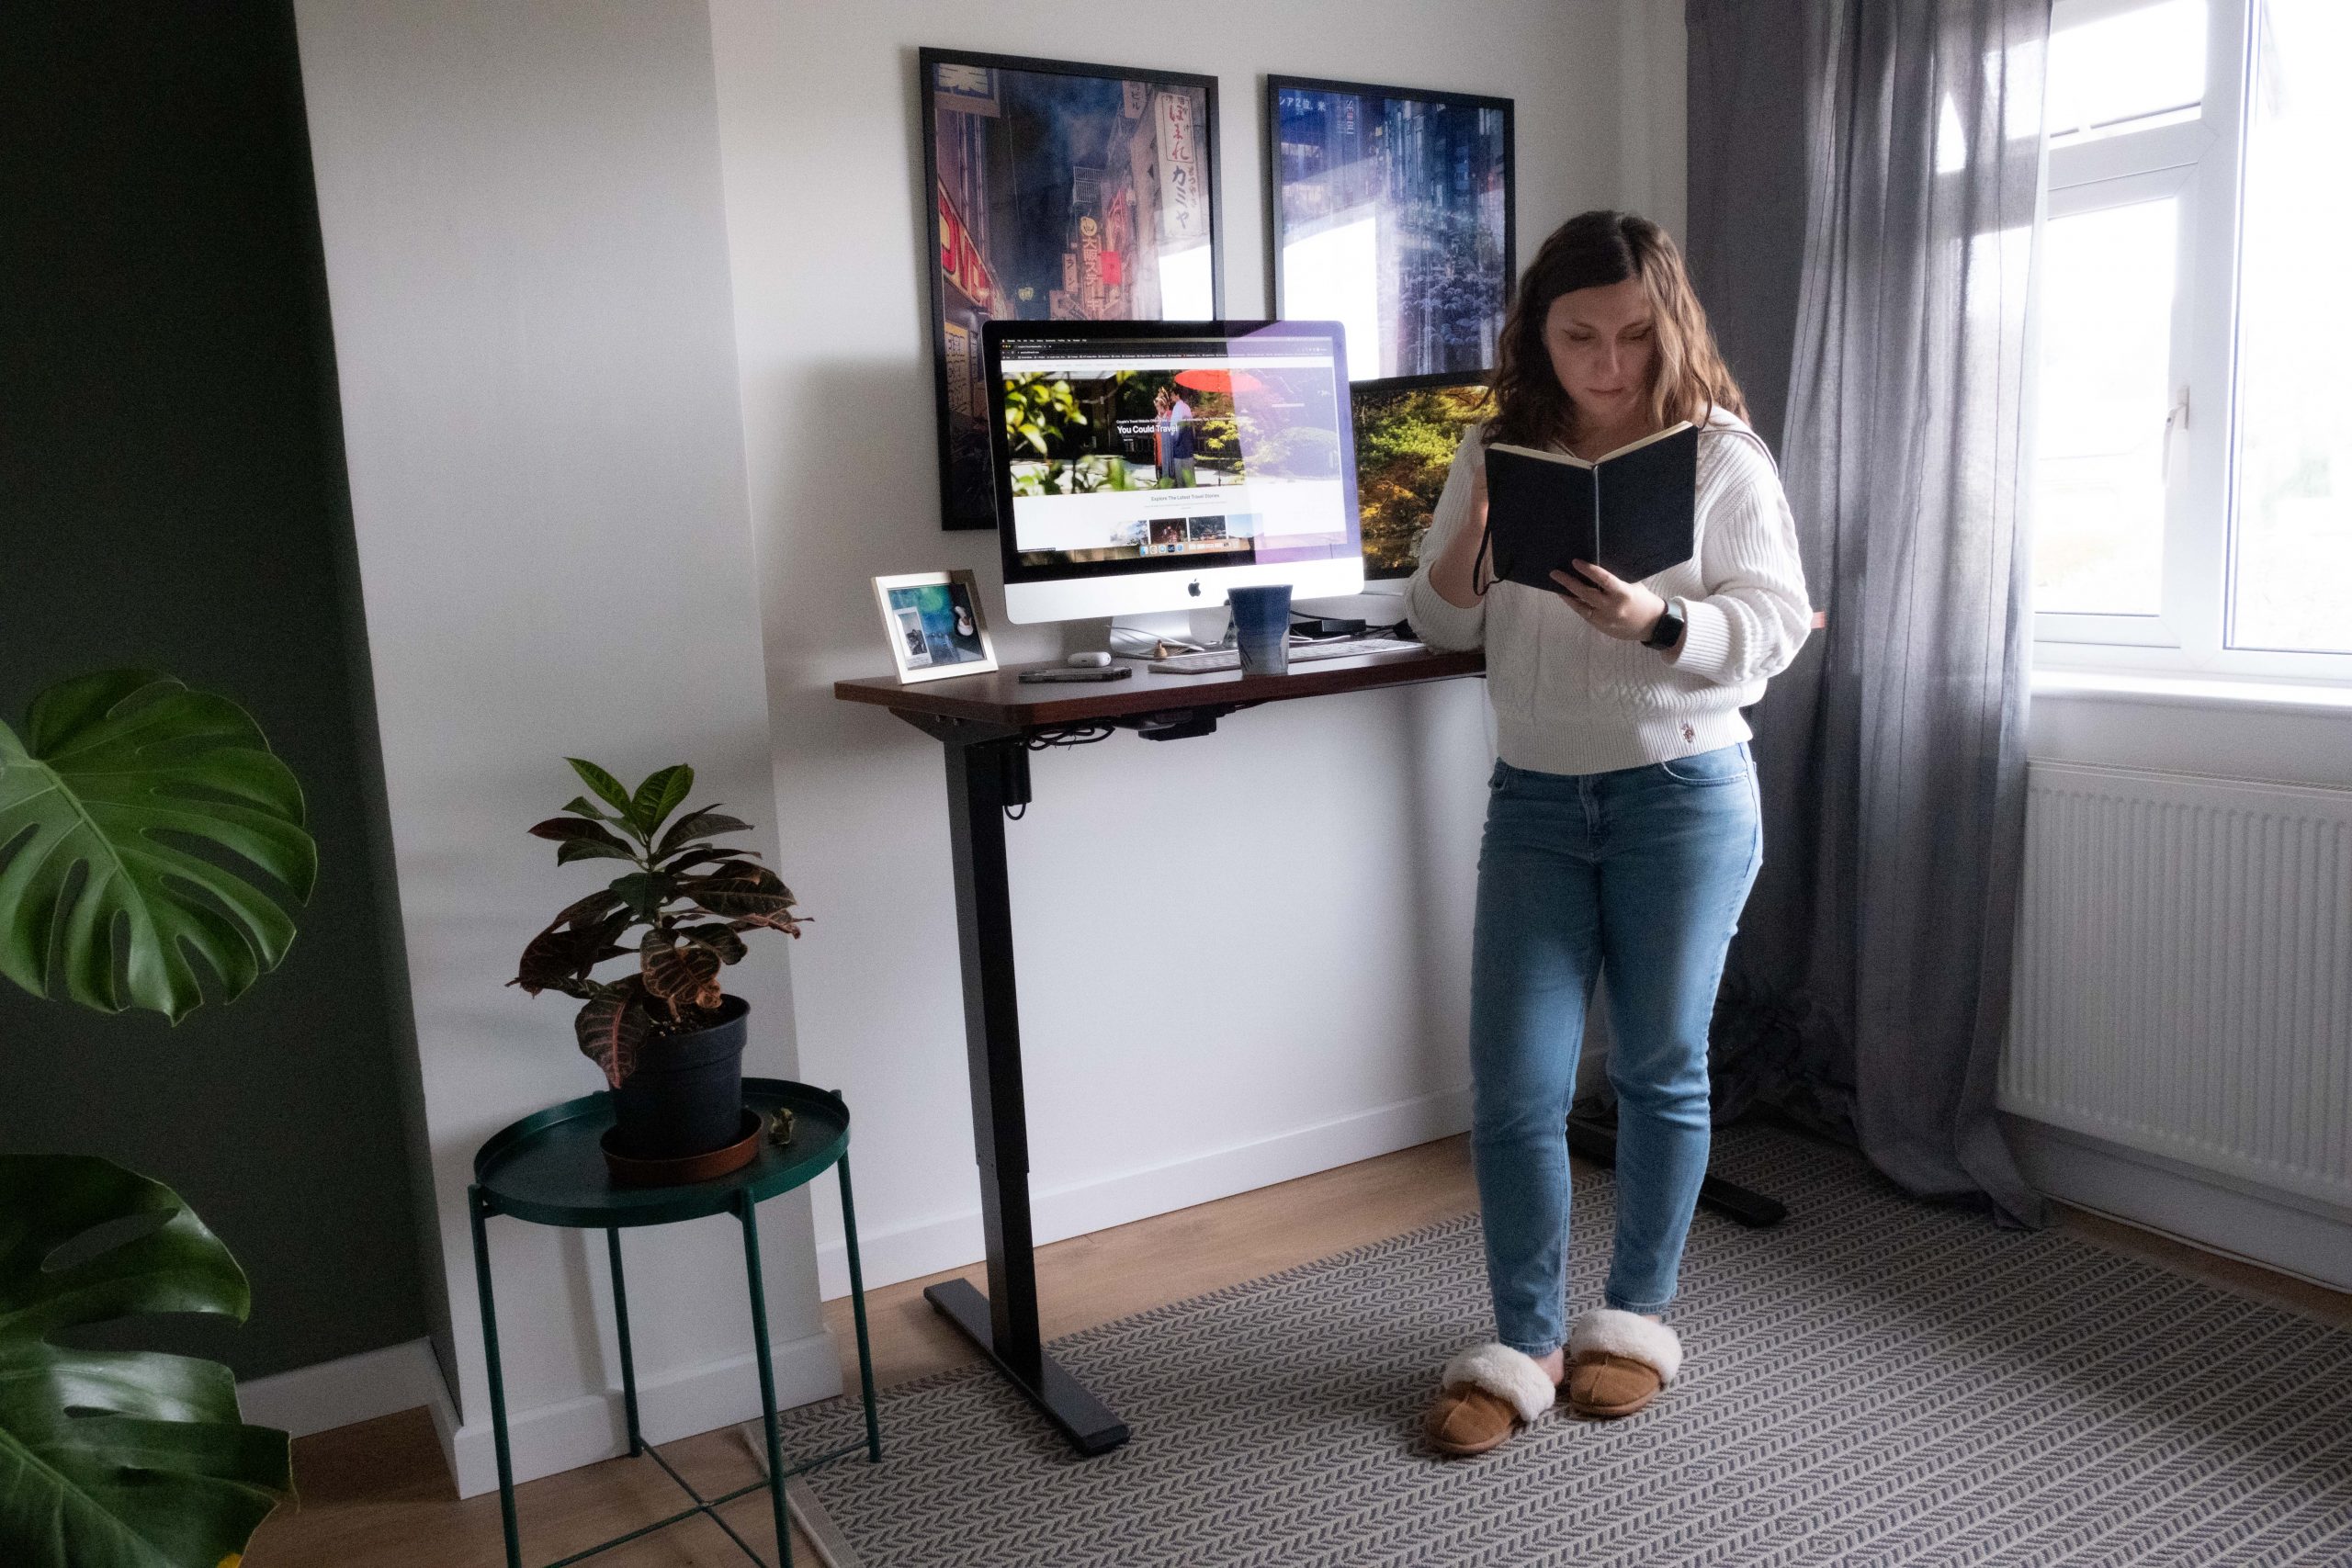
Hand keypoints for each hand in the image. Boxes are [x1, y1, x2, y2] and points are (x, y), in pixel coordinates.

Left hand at [1550, 560, 1666, 642]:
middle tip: (1555, 573)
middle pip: (1586, 593)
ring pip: (1581, 606)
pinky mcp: (1601, 627)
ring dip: (1567, 595)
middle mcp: (1612, 607)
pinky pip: (1584, 614)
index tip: (1575, 562)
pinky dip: (1575, 605)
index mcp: (1623, 593)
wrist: (1651, 625)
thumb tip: (1594, 568)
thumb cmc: (1642, 599)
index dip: (1588, 570)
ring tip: (1556, 585)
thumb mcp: (1632, 585)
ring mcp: (1605, 619)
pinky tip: (1567, 597)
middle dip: (1568, 582)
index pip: (1603, 579)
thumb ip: (1615, 580)